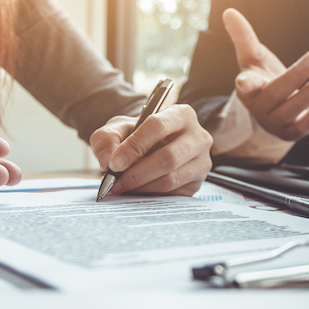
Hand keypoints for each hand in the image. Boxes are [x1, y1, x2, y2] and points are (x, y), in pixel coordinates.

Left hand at [89, 104, 212, 195]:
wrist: (154, 149)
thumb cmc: (139, 135)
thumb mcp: (120, 128)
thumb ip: (107, 138)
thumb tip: (107, 161)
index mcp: (180, 114)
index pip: (157, 126)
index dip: (134, 146)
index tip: (114, 164)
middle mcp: (198, 136)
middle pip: (167, 158)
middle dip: (136, 173)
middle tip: (115, 182)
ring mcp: (201, 161)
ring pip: (170, 179)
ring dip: (141, 186)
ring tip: (122, 187)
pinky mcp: (198, 182)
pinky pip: (173, 193)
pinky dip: (150, 194)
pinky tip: (136, 191)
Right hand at [223, 8, 308, 140]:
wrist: (270, 109)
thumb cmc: (261, 78)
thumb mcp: (252, 57)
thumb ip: (243, 36)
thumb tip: (229, 11)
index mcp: (248, 88)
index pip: (245, 86)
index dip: (245, 83)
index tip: (242, 81)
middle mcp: (259, 107)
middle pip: (276, 94)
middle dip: (296, 76)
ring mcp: (274, 122)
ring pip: (291, 111)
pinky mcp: (289, 132)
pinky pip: (302, 127)